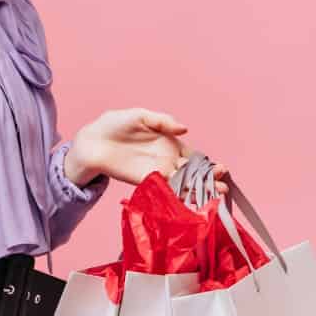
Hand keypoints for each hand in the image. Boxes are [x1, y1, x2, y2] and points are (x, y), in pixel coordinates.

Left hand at [68, 108, 229, 195]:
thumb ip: (163, 121)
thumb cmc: (115, 124)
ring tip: (216, 194)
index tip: (221, 169)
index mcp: (170, 143)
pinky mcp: (145, 181)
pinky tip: (192, 200)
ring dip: (199, 190)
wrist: (92, 141)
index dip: (208, 163)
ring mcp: (157, 172)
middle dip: (210, 179)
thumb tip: (184, 128)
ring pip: (183, 184)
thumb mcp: (140, 115)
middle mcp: (167, 160)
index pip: (194, 156)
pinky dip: (179, 195)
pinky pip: (166, 189)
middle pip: (193, 173)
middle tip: (222, 184)